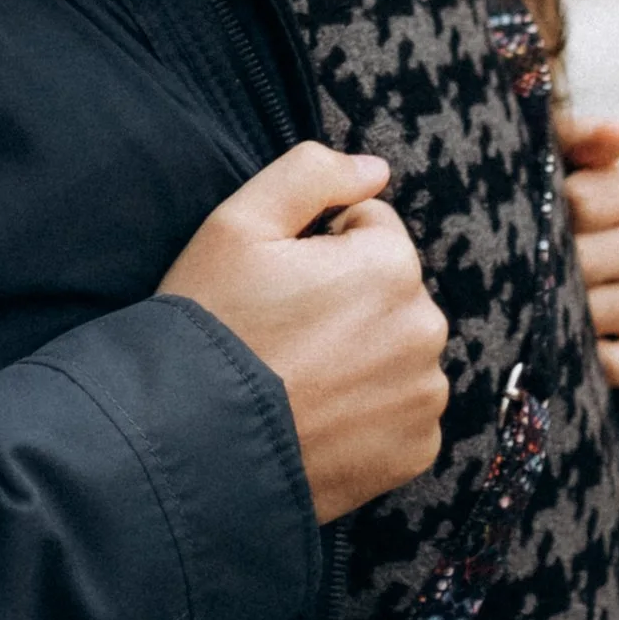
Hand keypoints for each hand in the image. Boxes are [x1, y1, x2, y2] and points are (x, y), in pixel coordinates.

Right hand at [159, 143, 448, 522]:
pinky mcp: (416, 450)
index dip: (318, 247)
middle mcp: (425, 329)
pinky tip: (319, 414)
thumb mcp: (237, 223)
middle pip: (390, 288)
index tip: (279, 282)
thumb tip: (376, 169)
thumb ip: (311, 172)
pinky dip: (369, 409)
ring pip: (398, 347)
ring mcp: (424, 396)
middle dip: (348, 297)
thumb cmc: (212, 324)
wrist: (192, 443)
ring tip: (298, 375)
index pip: (370, 227)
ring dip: (362, 352)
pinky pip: (401, 408)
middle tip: (285, 330)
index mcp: (391, 265)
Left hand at [560, 116, 618, 386]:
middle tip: (532, 259)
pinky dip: (582, 352)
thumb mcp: (569, 155)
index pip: (580, 204)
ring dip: (560, 308)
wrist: (602, 260)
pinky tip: (574, 331)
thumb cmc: (574, 193)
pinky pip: (611, 363)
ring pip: (593, 312)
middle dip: (549, 263)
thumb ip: (578, 132)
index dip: (546, 211)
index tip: (539, 210)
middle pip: (585, 262)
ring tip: (550, 292)